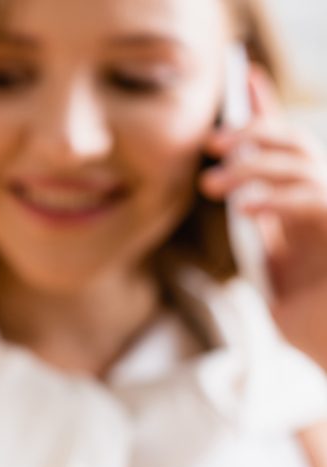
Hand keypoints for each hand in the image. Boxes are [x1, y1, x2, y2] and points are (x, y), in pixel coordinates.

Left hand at [200, 67, 326, 369]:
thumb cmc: (313, 327)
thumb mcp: (279, 275)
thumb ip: (266, 236)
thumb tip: (236, 200)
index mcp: (308, 211)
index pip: (290, 148)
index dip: (268, 111)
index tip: (243, 78)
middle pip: (298, 144)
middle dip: (255, 132)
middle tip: (213, 144)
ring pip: (304, 163)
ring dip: (255, 166)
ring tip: (213, 185)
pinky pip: (315, 199)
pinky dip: (278, 198)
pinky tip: (246, 208)